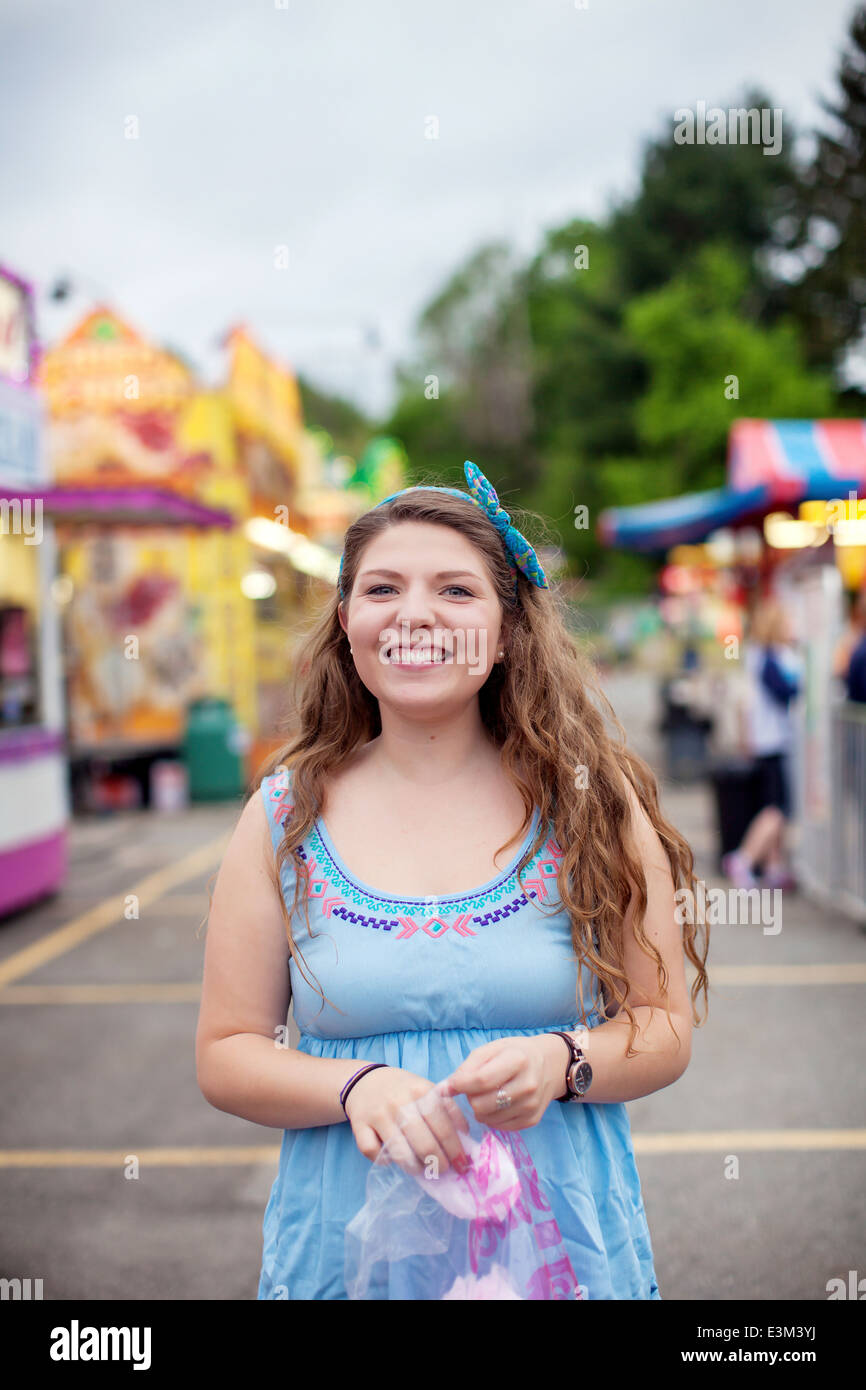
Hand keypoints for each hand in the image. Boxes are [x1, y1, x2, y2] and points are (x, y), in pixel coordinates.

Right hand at [344, 1066, 470, 1176]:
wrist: (365, 1080)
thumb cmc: (404, 1090)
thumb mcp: (427, 1090)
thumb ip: (446, 1109)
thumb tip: (466, 1137)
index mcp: (421, 1091)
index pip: (443, 1125)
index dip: (455, 1149)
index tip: (462, 1163)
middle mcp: (400, 1102)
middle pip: (425, 1142)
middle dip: (438, 1162)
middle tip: (443, 1170)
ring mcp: (378, 1114)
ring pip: (400, 1152)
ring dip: (415, 1167)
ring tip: (422, 1169)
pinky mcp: (359, 1125)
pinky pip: (373, 1152)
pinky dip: (383, 1160)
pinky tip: (392, 1158)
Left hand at [445, 1035, 564, 1130]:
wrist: (548, 1065)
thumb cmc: (514, 1054)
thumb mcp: (491, 1049)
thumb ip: (467, 1068)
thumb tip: (446, 1089)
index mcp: (517, 1060)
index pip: (481, 1080)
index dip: (461, 1085)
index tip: (451, 1085)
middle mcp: (528, 1084)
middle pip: (482, 1104)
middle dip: (471, 1098)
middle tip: (475, 1089)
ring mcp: (531, 1105)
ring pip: (488, 1119)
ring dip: (481, 1108)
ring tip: (488, 1095)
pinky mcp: (531, 1120)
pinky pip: (499, 1127)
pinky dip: (492, 1117)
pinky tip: (498, 1104)